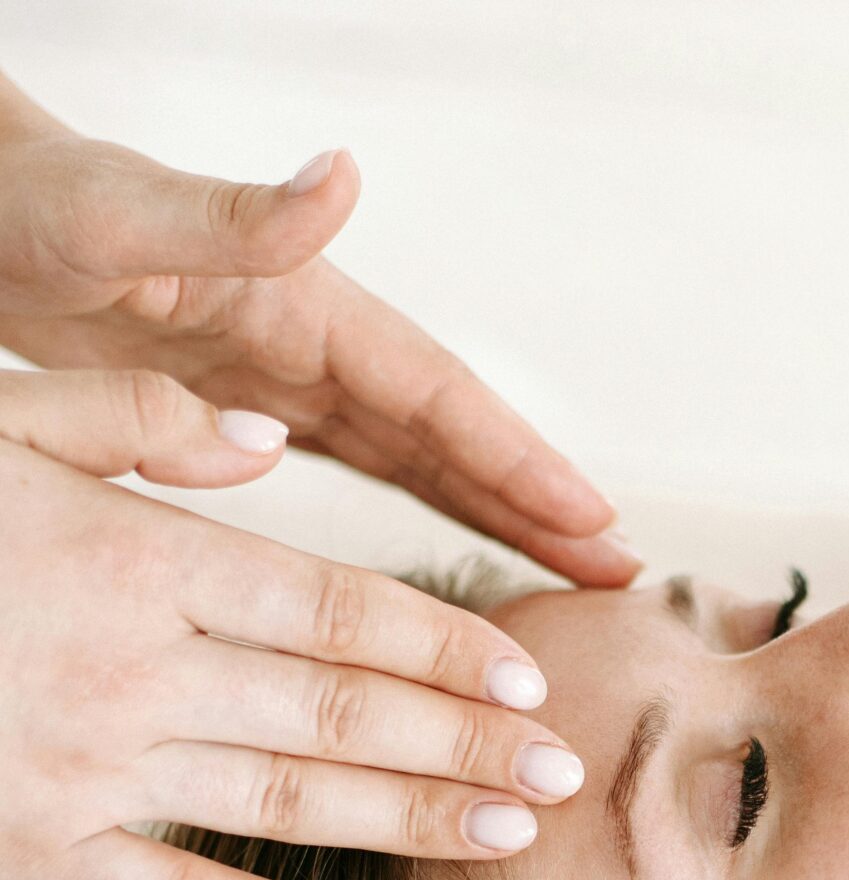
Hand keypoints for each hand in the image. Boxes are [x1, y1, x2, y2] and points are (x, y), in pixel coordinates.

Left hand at [0, 74, 639, 584]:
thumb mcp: (116, 216)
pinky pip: (376, 471)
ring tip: (582, 570)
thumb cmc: (22, 208)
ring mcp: (300, 380)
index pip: (438, 398)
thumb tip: (345, 176)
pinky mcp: (267, 407)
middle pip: (459, 440)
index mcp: (305, 310)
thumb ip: (231, 212)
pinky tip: (477, 541)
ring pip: (429, 463)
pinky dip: (437, 508)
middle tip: (626, 571)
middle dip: (545, 505)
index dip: (520, 461)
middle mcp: (320, 347)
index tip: (597, 521)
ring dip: (509, 515)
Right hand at [0, 367, 586, 879]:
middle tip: (568, 777)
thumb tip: (270, 440)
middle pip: (340, 717)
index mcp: (131, 563)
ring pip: (289, 809)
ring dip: (413, 828)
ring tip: (512, 838)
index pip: (334, 612)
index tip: (533, 681)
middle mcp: (128, 675)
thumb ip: (133, 428)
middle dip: (467, 748)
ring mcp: (82, 776)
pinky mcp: (35, 856)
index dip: (443, 650)